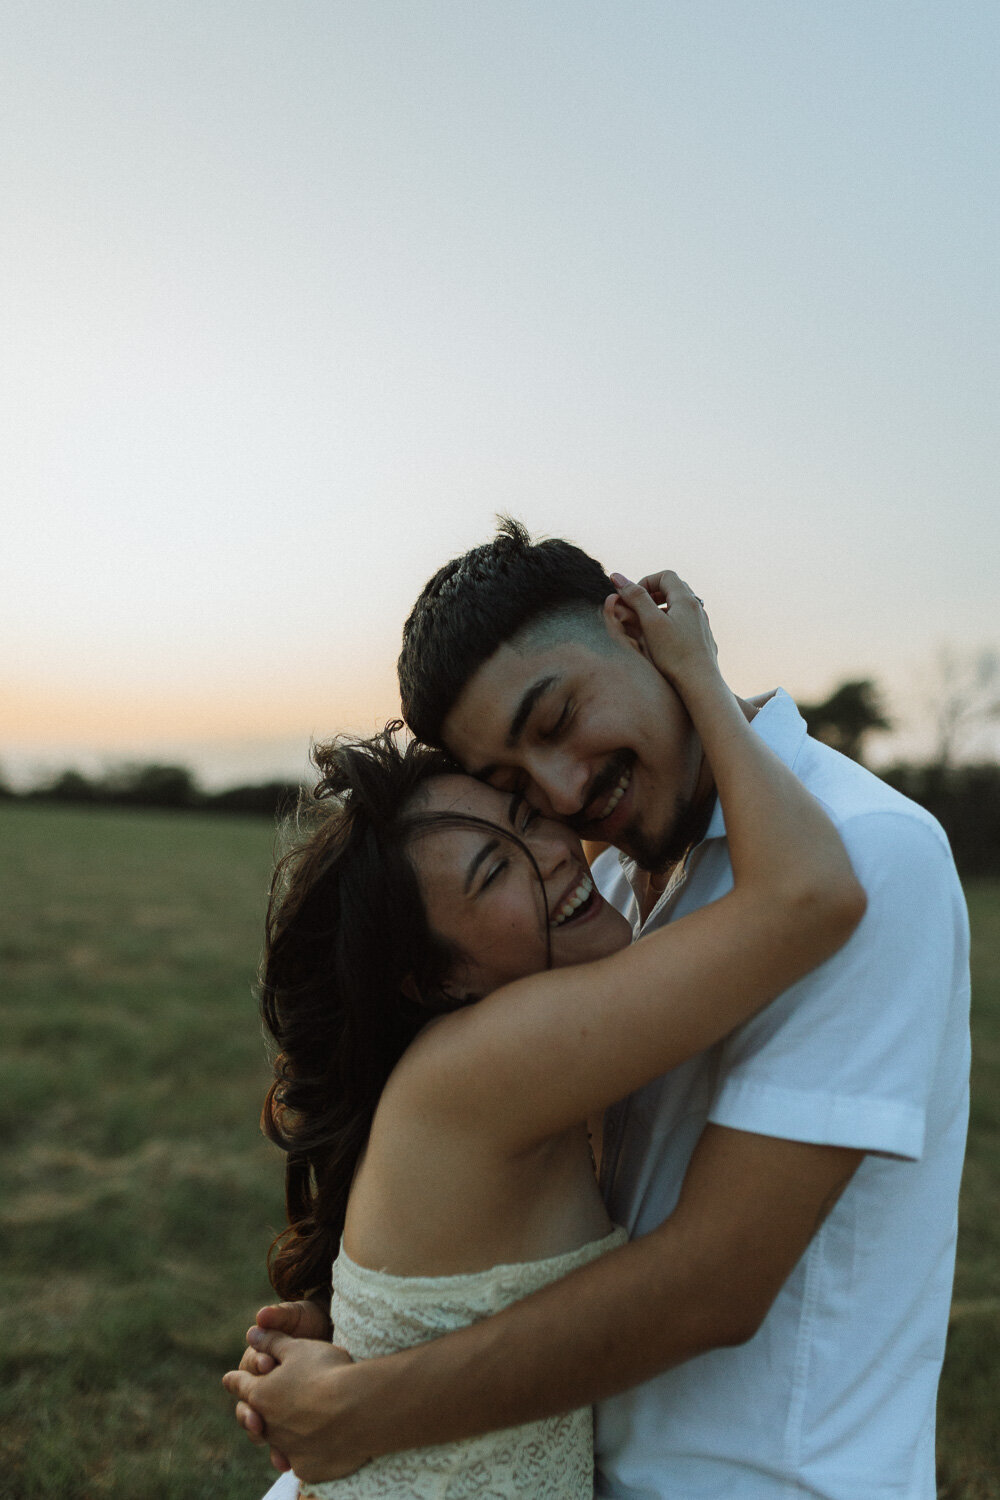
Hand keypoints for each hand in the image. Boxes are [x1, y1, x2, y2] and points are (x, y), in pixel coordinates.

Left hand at [223, 1330, 364, 1483]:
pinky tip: (313, 1446)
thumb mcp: (297, 1348)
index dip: (235, 1379)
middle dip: (251, 1412)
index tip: (230, 1379)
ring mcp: (287, 1449)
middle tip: (254, 1411)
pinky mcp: (307, 1467)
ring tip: (286, 1430)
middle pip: (252, 1418)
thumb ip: (272, 1341)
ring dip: (278, 1434)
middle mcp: (268, 1425)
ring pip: (275, 1442)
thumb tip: (252, 1332)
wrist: (358, 1409)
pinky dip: (302, 1453)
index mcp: (260, 1394)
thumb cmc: (326, 1372)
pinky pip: (300, 1461)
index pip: (239, 1384)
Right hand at [605, 570, 718, 687]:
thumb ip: (635, 598)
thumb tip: (617, 576)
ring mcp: (701, 624)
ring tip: (647, 625)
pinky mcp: (702, 640)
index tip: (633, 599)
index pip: (665, 576)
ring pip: (679, 607)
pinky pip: (685, 623)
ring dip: (661, 610)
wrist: (700, 683)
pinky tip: (663, 641)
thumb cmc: (674, 654)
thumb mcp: (650, 622)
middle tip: (637, 609)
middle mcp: (697, 608)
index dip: (646, 582)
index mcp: (686, 600)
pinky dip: (670, 624)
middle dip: (652, 595)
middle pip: (674, 589)